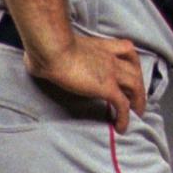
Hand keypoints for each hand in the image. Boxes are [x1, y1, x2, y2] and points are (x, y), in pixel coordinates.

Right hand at [24, 33, 146, 132]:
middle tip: (138, 98)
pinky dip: (125, 117)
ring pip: (135, 86)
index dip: (132, 62)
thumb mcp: (53, 46)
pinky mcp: (107, 87)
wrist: (52, 49)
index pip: (126, 49)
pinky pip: (122, 105)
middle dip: (139, 84)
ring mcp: (111, 72)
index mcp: (100, 45)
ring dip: (138, 101)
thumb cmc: (46, 45)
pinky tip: (121, 127)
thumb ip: (51, 52)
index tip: (131, 71)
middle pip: (135, 70)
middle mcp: (110, 57)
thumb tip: (32, 60)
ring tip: (136, 115)